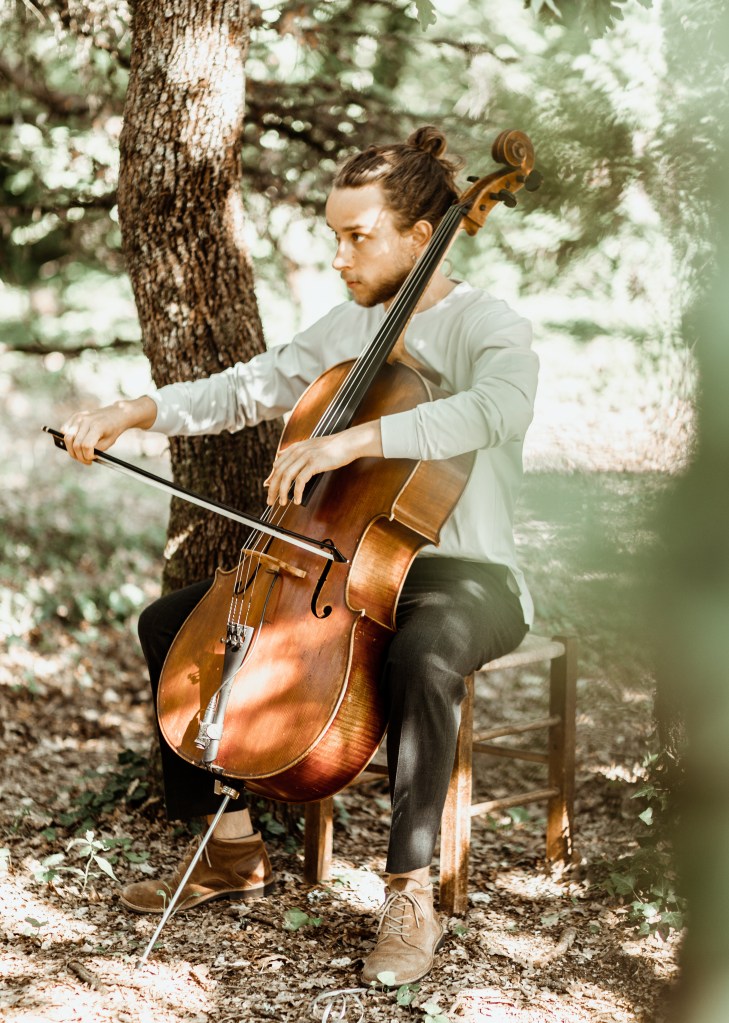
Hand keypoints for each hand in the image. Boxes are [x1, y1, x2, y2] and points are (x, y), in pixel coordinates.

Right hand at [61, 396, 157, 464]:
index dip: (87, 456)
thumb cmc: (113, 430)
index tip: (91, 460)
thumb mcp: (108, 443)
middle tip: (85, 461)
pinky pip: (64, 431)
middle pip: (75, 444)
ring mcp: (79, 417)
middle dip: (79, 456)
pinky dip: (67, 440)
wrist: (115, 414)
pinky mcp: (75, 416)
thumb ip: (96, 450)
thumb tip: (83, 456)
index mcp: (97, 426)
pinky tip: (76, 444)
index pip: (86, 446)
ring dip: (72, 450)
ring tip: (80, 454)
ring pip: (67, 438)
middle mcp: (86, 420)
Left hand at [264, 420, 382, 506]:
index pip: (277, 465)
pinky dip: (296, 492)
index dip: (271, 479)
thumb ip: (297, 452)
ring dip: (282, 492)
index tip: (268, 490)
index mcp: (295, 448)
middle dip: (272, 488)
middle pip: (279, 472)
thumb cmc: (332, 448)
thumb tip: (281, 457)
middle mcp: (297, 451)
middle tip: (270, 501)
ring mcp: (305, 457)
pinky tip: (297, 500)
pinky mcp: (314, 464)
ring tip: (282, 503)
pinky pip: (300, 481)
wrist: (347, 443)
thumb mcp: (311, 446)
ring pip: (286, 477)